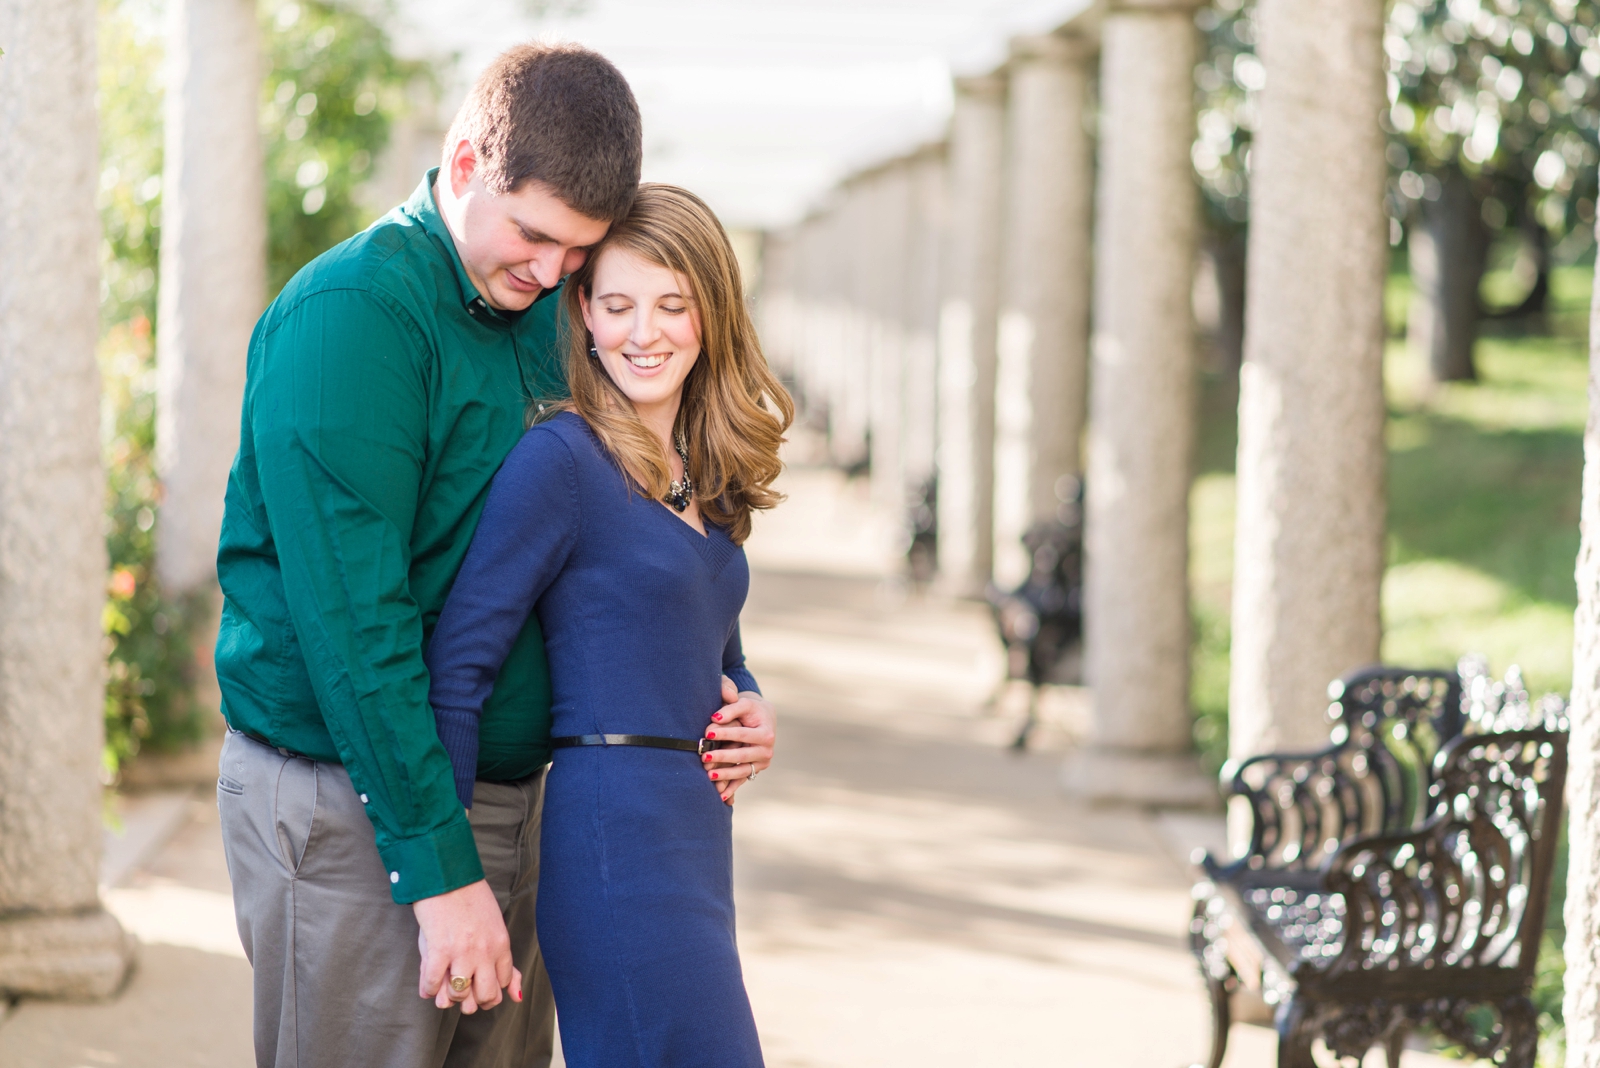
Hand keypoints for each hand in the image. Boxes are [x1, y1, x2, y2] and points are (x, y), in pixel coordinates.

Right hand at [413, 879, 521, 1013]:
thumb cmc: (471, 901)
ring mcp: (462, 952)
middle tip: (462, 992)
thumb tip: (516, 995)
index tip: (477, 986)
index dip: (488, 992)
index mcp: (501, 945)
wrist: (448, 877)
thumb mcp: (495, 928)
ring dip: (450, 996)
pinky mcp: (439, 950)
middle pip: (486, 997)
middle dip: (473, 1001)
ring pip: (460, 995)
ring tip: (444, 985)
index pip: (502, 985)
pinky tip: (429, 982)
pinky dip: (429, 990)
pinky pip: (433, 985)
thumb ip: (504, 963)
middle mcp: (485, 952)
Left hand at [703, 675, 775, 804]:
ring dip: (725, 775)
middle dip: (723, 757)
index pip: (742, 734)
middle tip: (704, 756)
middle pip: (742, 755)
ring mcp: (762, 763)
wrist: (763, 719)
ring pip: (742, 771)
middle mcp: (767, 751)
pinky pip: (742, 781)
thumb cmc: (750, 710)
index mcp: (766, 733)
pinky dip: (731, 788)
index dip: (725, 733)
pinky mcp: (755, 771)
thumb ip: (730, 708)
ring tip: (708, 774)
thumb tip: (715, 718)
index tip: (707, 733)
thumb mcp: (743, 704)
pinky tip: (720, 796)